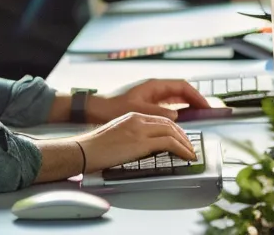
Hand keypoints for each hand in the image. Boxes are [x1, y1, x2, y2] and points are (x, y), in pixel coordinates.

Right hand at [73, 112, 195, 171]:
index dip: (174, 129)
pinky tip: (186, 156)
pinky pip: (169, 143)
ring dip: (185, 144)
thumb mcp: (117, 135)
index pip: (160, 120)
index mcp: (132, 116)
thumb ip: (133, 136)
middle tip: (190, 146)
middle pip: (170, 124)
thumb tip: (146, 146)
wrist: (83, 150)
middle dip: (184, 136)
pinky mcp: (141, 142)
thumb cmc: (94, 147)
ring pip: (173, 132)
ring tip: (191, 154)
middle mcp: (138, 119)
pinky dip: (181, 150)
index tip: (181, 138)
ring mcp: (140, 130)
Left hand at [88, 79, 210, 121]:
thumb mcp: (138, 110)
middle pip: (181, 91)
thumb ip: (159, 113)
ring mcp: (151, 94)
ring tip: (198, 117)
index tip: (207, 107)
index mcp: (154, 85)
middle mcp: (154, 88)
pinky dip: (177, 110)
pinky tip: (181, 120)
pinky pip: (168, 104)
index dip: (197, 96)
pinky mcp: (146, 102)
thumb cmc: (112, 107)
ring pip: (175, 98)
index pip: (182, 87)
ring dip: (187, 105)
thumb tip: (177, 117)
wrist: (94, 108)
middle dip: (195, 101)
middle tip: (207, 113)